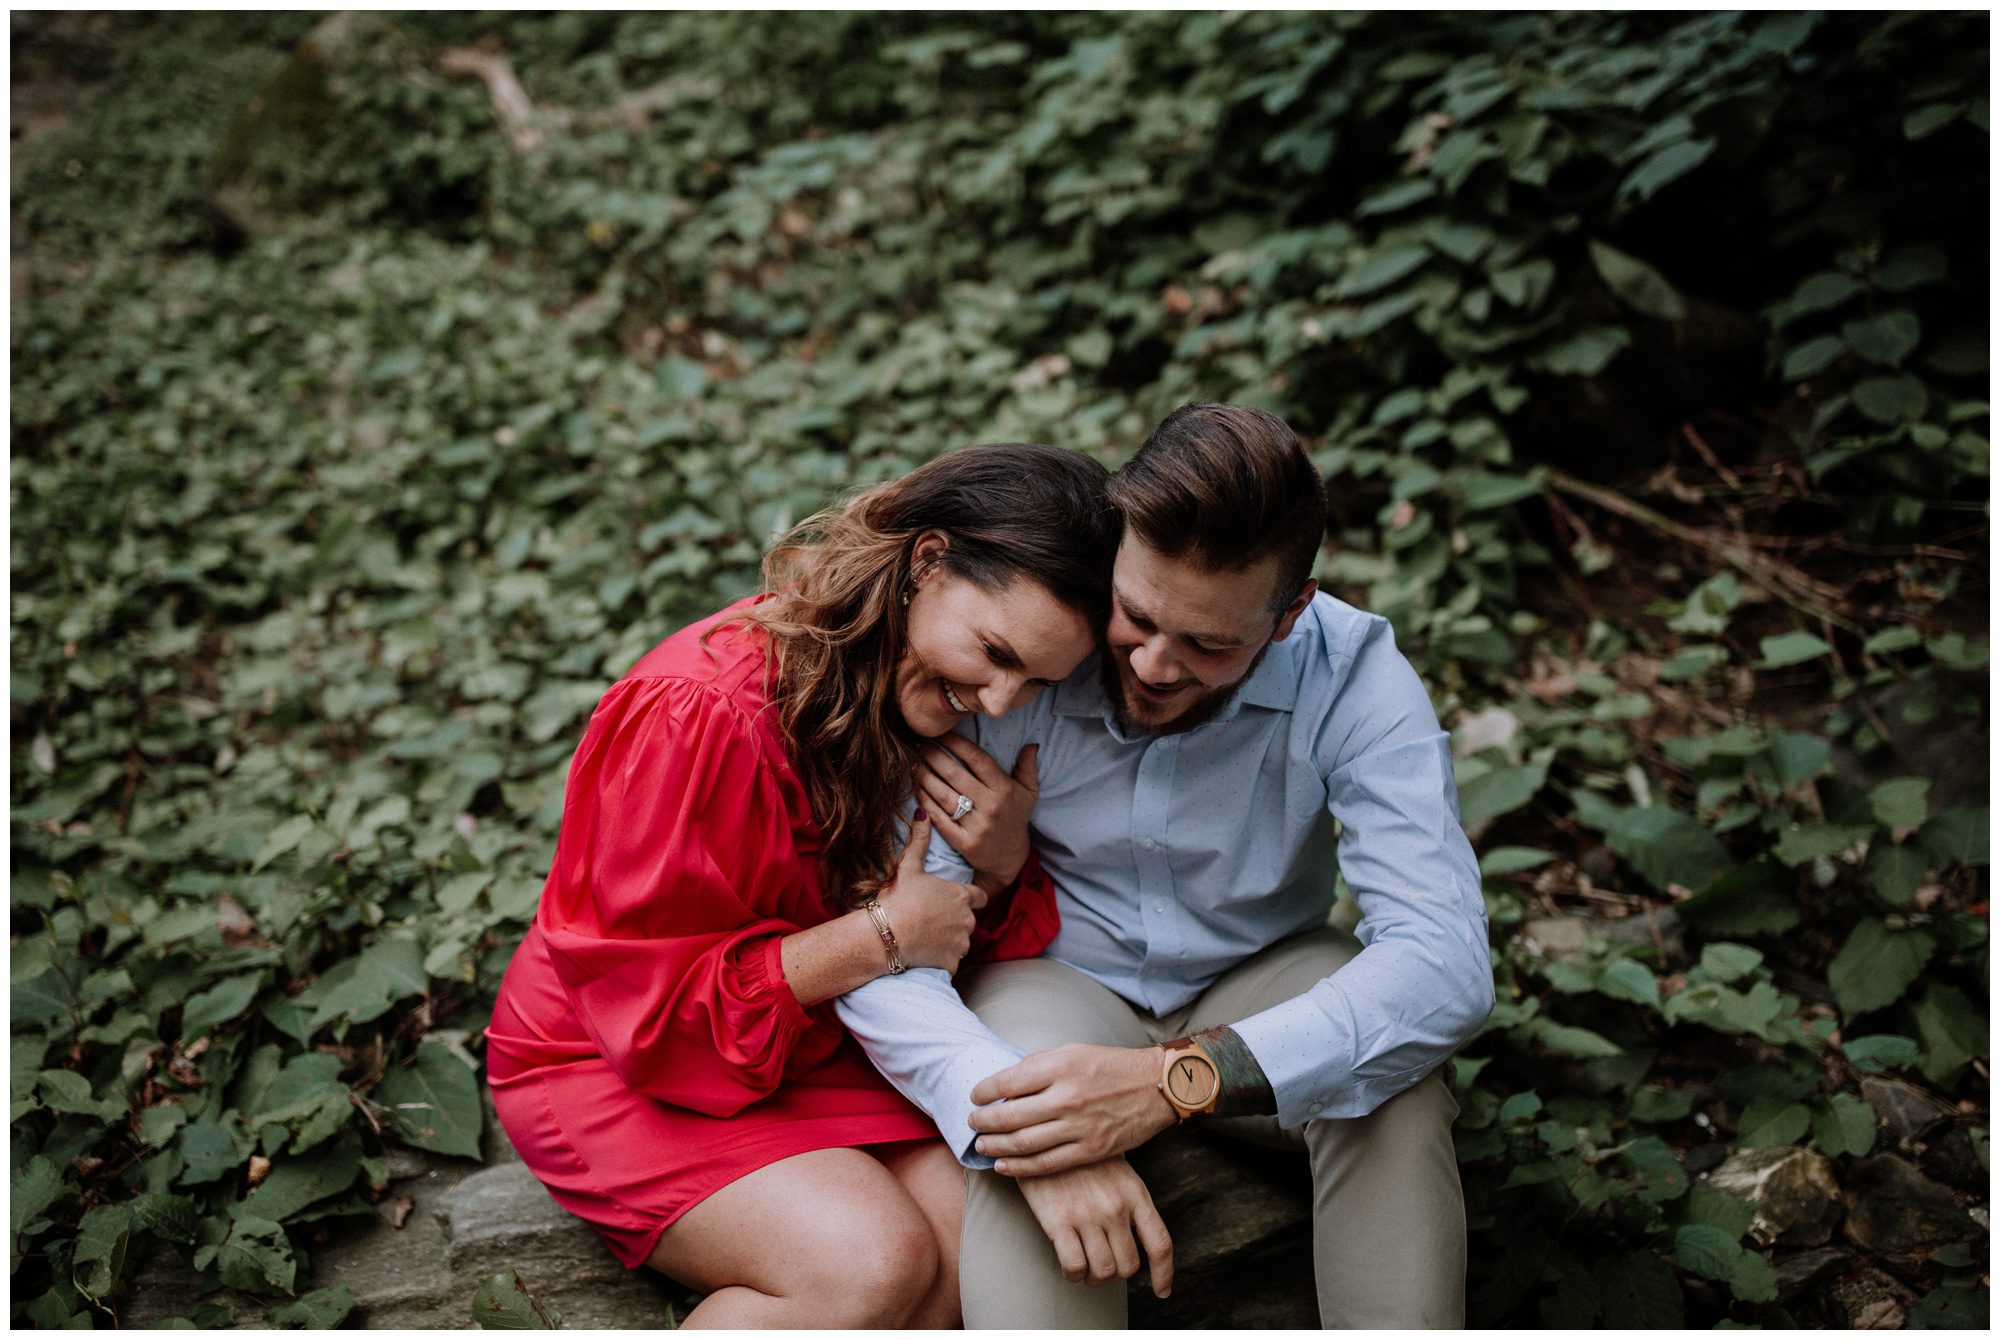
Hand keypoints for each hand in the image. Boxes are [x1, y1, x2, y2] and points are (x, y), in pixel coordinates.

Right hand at [874, 813, 985, 973]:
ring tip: (925, 937)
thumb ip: (919, 841)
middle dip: (954, 921)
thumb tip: (922, 813)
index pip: (980, 897)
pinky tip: (924, 953)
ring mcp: (961, 943)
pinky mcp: (953, 963)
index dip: (970, 899)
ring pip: (960, 942)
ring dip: (949, 941)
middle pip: (968, 920)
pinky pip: (951, 962)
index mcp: (961, 896)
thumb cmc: (898, 899)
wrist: (885, 935)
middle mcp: (967, 919)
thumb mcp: (909, 867)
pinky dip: (941, 959)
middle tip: (931, 920)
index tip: (955, 901)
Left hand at [913, 738, 1037, 891]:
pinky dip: (925, 802)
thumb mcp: (1029, 793)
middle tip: (920, 746)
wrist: (1009, 858)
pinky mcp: (964, 842)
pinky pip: (939, 818)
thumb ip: (1027, 768)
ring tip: (913, 764)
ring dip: (925, 777)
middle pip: (956, 775)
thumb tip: (1031, 745)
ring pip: (944, 795)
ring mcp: (977, 826)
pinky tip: (916, 789)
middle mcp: (991, 806)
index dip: (956, 744)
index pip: (977, 759)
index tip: (941, 735)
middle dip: (934, 756)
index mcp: (1004, 789)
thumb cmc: (1015, 818)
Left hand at [969, 1044, 1176, 1175]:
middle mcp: (1067, 1097)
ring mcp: (1079, 1127)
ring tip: (980, 1144)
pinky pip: (1046, 1164)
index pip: (1007, 1082)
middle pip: (1009, 1117)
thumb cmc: (1111, 1066)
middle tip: (971, 1123)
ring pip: (1023, 1144)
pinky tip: (1003, 1165)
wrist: (1156, 1086)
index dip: (983, 1091)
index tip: (975, 1096)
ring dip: (995, 1146)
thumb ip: (1038, 1066)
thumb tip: (1004, 1084)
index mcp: (1060, 1067)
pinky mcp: (1090, 1150)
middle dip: (982, 1122)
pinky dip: (1019, 1167)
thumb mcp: (1073, 1052)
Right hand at [1015, 1157, 1173, 1297]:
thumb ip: (1131, 1204)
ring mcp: (1088, 1215)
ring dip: (1095, 1277)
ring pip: (1103, 1271)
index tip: (1162, 1291)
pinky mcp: (1059, 1221)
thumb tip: (1138, 1241)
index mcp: (1135, 1194)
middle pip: (1129, 1266)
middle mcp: (1115, 1207)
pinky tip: (1070, 1265)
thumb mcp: (1119, 1171)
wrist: (1046, 1134)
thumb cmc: (1083, 1155)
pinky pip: (1074, 1266)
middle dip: (1117, 1273)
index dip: (1164, 1275)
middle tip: (1104, 1266)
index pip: (1160, 1244)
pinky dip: (1074, 1274)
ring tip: (1087, 1268)